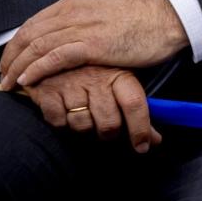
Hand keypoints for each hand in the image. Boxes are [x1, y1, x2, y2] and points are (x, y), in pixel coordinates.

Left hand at [0, 0, 187, 88]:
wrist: (170, 17)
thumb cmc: (145, 18)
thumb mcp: (107, 12)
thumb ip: (86, 21)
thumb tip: (74, 37)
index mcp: (76, 2)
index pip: (35, 22)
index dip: (18, 42)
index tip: (12, 58)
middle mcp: (73, 11)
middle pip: (29, 33)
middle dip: (11, 55)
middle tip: (3, 73)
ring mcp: (82, 27)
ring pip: (36, 46)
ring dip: (17, 66)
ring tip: (9, 82)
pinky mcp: (92, 45)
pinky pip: (53, 58)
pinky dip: (35, 69)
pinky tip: (26, 80)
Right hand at [25, 65, 160, 152]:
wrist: (54, 54)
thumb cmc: (96, 73)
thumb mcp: (120, 81)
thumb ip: (137, 110)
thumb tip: (155, 141)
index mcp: (119, 74)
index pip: (134, 104)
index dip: (140, 130)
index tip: (142, 147)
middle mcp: (96, 78)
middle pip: (109, 123)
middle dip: (109, 133)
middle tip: (107, 129)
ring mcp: (70, 84)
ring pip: (82, 126)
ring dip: (85, 128)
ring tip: (85, 115)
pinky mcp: (46, 91)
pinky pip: (58, 122)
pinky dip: (62, 123)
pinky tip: (66, 111)